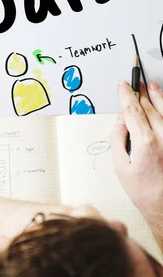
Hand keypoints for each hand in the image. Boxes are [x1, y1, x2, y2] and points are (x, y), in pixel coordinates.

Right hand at [111, 81, 162, 233]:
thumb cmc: (146, 193)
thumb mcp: (121, 167)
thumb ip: (118, 140)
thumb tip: (120, 123)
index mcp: (146, 143)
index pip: (132, 110)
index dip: (126, 95)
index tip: (123, 86)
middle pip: (149, 107)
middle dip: (140, 94)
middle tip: (135, 83)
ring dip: (158, 96)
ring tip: (152, 87)